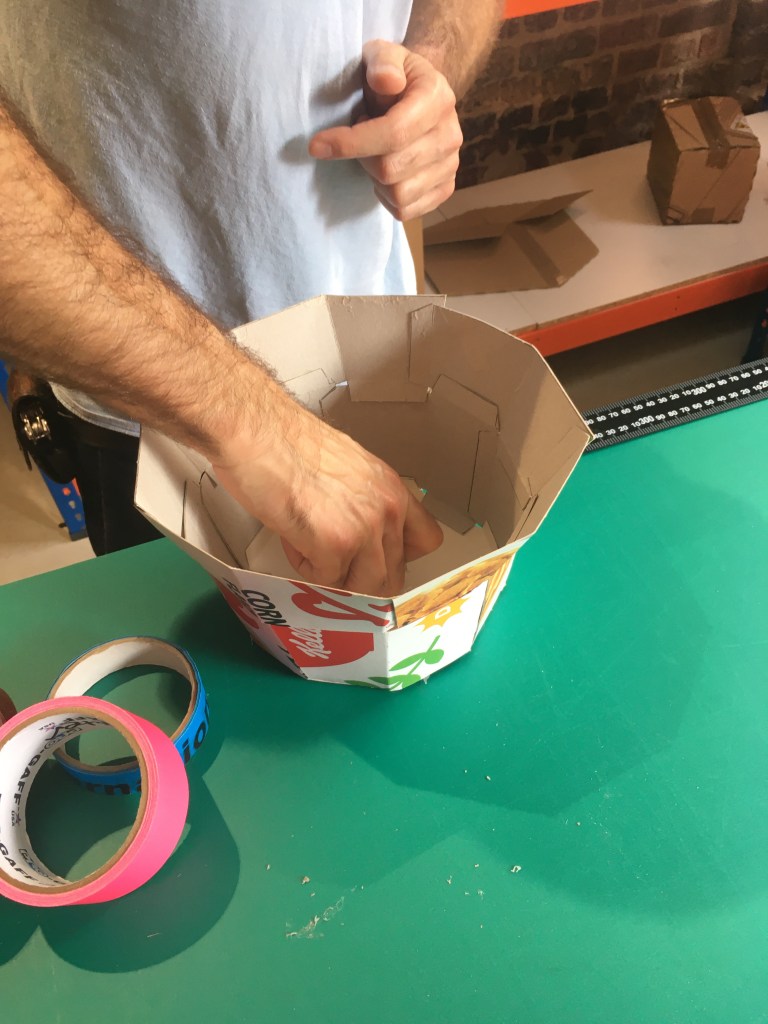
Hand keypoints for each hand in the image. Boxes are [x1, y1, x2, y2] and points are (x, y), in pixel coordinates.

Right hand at [212, 403, 442, 596]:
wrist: (258, 433)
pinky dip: (305, 568)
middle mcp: (387, 510)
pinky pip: (326, 581)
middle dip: (360, 577)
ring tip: (309, 546)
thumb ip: (366, 501)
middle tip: (331, 561)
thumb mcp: (349, 468)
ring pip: (364, 587)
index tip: (377, 558)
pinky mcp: (334, 545)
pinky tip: (292, 539)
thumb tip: (364, 533)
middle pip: (393, 574)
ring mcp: (363, 529)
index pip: (427, 541)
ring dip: (334, 577)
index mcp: (392, 489)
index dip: (400, 557)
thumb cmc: (287, 444)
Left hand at [308, 39, 462, 220]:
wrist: (420, 95)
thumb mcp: (383, 55)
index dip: (351, 143)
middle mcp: (450, 135)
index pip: (394, 133)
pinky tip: (383, 173)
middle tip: (359, 138)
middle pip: (391, 170)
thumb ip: (382, 62)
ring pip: (398, 195)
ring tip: (374, 153)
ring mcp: (450, 165)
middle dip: (362, 158)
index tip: (316, 146)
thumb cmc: (393, 76)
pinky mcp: (444, 189)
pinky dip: (385, 197)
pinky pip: (405, 210)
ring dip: (373, 178)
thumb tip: (385, 81)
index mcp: (437, 98)